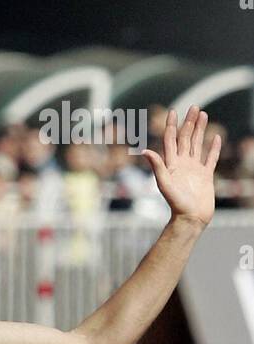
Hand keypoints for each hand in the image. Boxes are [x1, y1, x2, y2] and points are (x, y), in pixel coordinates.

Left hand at [142, 106, 220, 226]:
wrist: (190, 219)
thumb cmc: (176, 204)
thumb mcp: (164, 184)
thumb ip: (157, 166)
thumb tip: (145, 151)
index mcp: (172, 165)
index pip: (171, 140)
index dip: (172, 126)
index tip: (173, 111)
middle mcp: (183, 164)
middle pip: (186, 139)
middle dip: (189, 123)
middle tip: (194, 107)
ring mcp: (195, 169)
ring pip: (198, 145)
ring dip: (200, 130)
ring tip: (203, 115)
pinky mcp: (206, 176)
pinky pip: (211, 159)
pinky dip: (214, 148)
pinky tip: (216, 138)